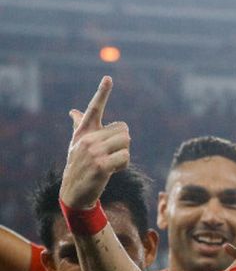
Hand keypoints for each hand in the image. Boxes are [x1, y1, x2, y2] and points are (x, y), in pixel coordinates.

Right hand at [59, 76, 130, 208]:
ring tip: (109, 164)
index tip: (108, 78)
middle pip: (125, 130)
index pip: (94, 108)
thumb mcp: (76, 144)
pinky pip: (126, 158)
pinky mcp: (101, 165)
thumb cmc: (79, 165)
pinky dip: (123, 166)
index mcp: (83, 132)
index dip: (102, 92)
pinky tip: (110, 172)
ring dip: (124, 155)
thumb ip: (78, 126)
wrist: (73, 192)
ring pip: (127, 143)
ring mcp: (93, 152)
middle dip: (122, 143)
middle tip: (109, 155)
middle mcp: (87, 139)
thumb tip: (73, 111)